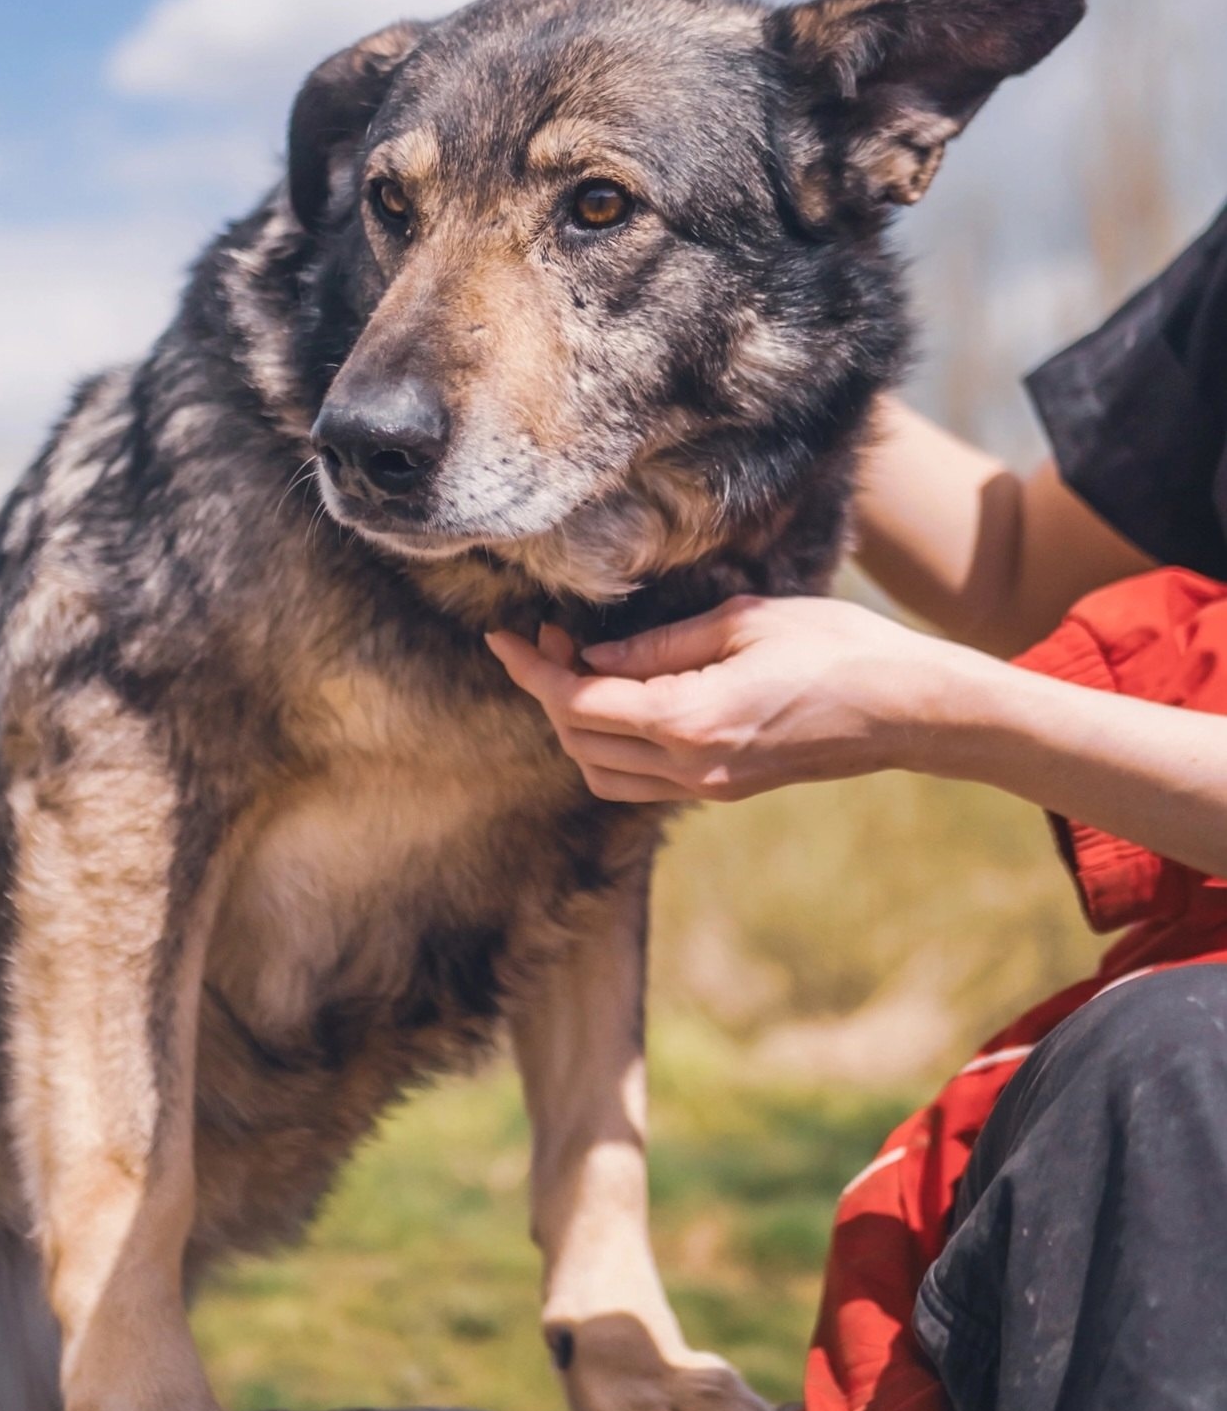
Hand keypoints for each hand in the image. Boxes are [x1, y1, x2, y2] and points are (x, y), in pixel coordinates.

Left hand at [487, 596, 973, 803]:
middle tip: (548, 634)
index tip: (501, 637)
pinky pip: (640, 780)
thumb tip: (595, 653)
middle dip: (549, 689)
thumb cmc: (838, 648)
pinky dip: (611, 743)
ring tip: (580, 662)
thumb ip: (660, 644)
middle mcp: (691, 766)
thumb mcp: (743, 621)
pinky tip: (621, 696)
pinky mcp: (726, 789)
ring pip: (601, 772)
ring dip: (576, 723)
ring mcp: (709, 786)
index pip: (580, 700)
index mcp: (690, 719)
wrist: (909, 709)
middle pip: (580, 740)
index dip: (531, 669)